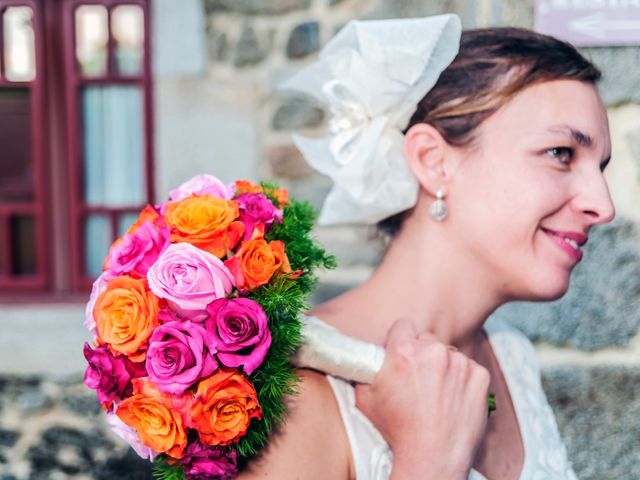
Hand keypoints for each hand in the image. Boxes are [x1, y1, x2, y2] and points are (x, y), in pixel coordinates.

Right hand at [355, 318, 489, 479]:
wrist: (433, 457)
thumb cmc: (397, 430)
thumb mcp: (365, 398)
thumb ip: (365, 369)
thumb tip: (367, 353)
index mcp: (403, 352)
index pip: (402, 325)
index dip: (399, 340)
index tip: (399, 354)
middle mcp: (433, 352)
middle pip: (426, 339)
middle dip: (421, 354)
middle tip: (417, 379)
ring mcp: (460, 363)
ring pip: (448, 354)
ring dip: (442, 367)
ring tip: (435, 395)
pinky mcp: (480, 376)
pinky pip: (468, 368)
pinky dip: (462, 380)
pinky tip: (452, 400)